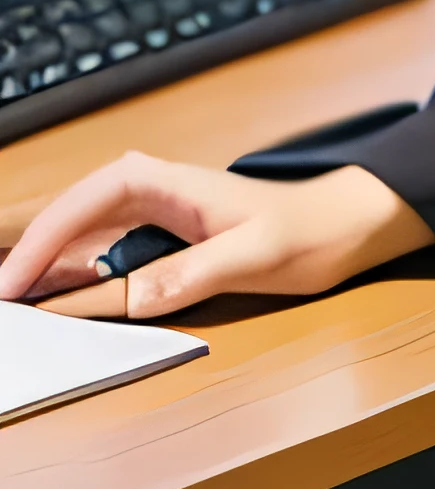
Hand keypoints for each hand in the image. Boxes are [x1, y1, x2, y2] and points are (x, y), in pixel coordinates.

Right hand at [0, 154, 430, 320]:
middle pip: (67, 221)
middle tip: (4, 301)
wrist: (346, 225)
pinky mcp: (158, 242)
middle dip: (28, 258)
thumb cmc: (308, 231)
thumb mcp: (255, 256)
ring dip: (46, 272)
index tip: (13, 284)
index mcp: (160, 182)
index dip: (40, 246)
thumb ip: (194, 273)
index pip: (80, 207)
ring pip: (79, 242)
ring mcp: (149, 217)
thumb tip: (133, 297)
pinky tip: (56, 304)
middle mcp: (145, 192)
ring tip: (18, 306)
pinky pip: (102, 259)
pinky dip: (75, 281)